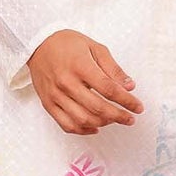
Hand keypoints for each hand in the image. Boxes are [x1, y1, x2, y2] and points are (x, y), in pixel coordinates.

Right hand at [26, 30, 143, 133]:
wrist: (37, 45)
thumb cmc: (68, 44)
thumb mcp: (94, 47)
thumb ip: (113, 68)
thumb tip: (130, 86)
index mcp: (80, 66)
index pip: (108, 89)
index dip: (126, 100)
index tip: (138, 107)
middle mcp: (66, 82)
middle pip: (97, 107)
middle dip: (119, 116)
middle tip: (131, 118)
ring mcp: (55, 95)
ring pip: (83, 119)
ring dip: (103, 123)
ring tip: (114, 120)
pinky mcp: (48, 104)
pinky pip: (67, 124)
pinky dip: (83, 130)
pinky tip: (96, 127)